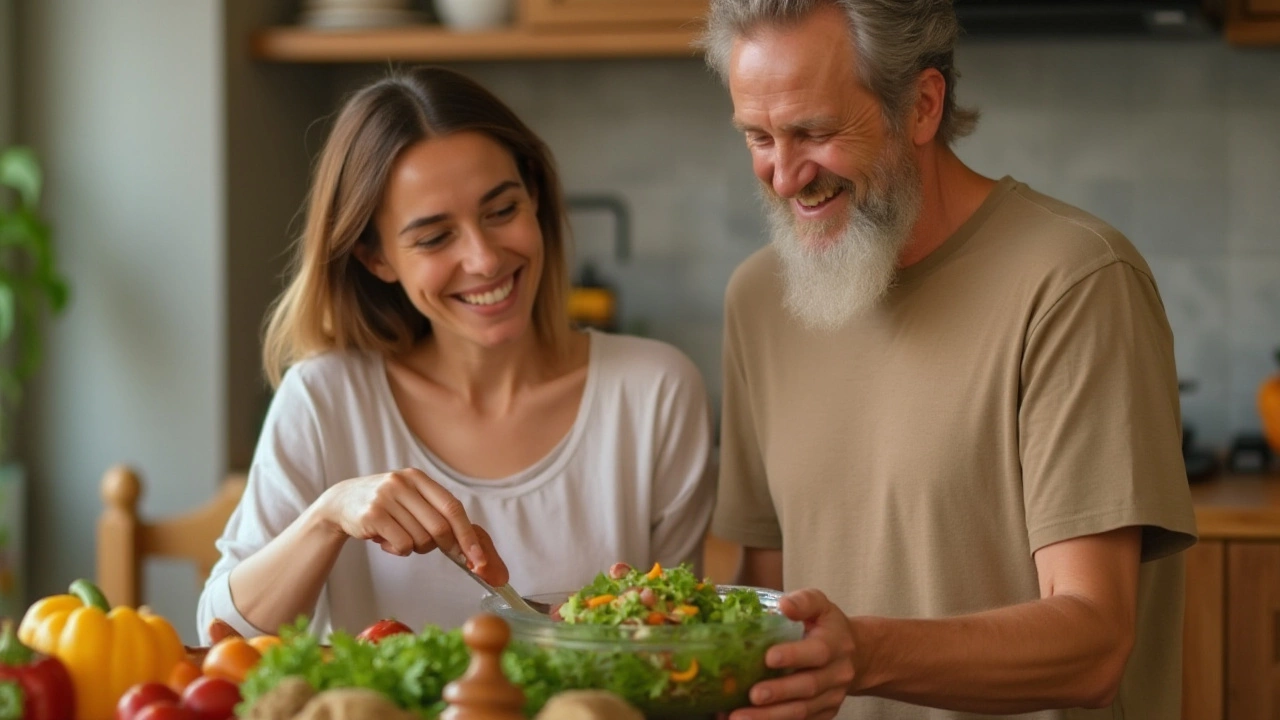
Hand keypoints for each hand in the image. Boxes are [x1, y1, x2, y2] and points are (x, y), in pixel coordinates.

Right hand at [316, 468, 508, 585]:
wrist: (341, 502)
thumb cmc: (386, 506)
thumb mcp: (410, 499)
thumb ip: (436, 515)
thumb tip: (468, 547)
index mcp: (418, 478)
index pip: (452, 507)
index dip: (467, 534)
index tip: (478, 558)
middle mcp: (403, 483)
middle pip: (439, 527)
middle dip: (446, 546)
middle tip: (441, 551)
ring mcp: (386, 497)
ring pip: (420, 539)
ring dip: (416, 547)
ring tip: (399, 537)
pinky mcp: (372, 515)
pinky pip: (401, 544)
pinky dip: (399, 551)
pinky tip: (385, 541)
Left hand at [729, 588, 855, 719]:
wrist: (856, 655)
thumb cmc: (828, 627)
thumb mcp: (820, 605)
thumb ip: (804, 602)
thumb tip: (784, 605)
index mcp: (835, 644)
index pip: (817, 652)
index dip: (794, 656)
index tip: (769, 657)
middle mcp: (837, 673)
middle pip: (808, 686)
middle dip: (779, 693)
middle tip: (753, 695)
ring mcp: (832, 697)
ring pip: (803, 710)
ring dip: (771, 716)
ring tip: (740, 717)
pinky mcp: (824, 713)